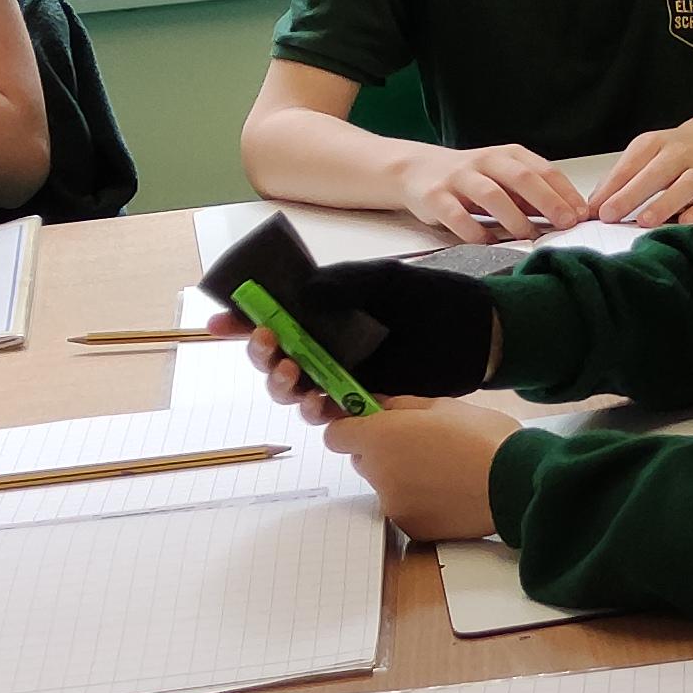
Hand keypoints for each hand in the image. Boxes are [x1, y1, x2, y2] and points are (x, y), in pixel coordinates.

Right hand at [211, 257, 497, 410]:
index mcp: (323, 310)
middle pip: (275, 355)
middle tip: (269, 345)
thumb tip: (300, 294)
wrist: (472, 332)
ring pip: (294, 387)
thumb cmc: (428, 300)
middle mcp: (325, 342)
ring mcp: (341, 372)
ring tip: (292, 372)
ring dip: (282, 384)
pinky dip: (315, 409)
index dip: (241, 320)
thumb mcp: (383, 282)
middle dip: (262, 354)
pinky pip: (327, 410)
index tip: (220, 322)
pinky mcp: (361, 397)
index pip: (273, 314)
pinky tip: (318, 400)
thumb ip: (342, 286)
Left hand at [320, 397, 519, 541]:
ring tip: (444, 472)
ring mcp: (393, 505)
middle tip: (421, 446)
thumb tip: (380, 408)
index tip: (370, 425)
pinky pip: (405, 509)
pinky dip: (420, 502)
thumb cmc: (484, 438)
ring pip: (385, 486)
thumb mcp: (443, 406)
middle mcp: (378, 473)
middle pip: (362, 460)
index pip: (335, 435)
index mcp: (380, 437)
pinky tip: (450, 494)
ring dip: (403, 478)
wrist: (516, 483)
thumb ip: (401, 407)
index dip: (352, 428)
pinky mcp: (410, 528)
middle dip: (382, 452)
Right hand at [395, 141, 584, 236]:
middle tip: (566, 223)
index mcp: (507, 156)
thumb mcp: (503, 179)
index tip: (582, 213)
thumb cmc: (470, 179)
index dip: (565, 192)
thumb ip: (532, 195)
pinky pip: (457, 216)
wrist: (416, 171)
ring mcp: (459, 178)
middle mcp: (484, 162)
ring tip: (530, 237)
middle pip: (521, 178)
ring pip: (491, 195)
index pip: (543, 170)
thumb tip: (570, 216)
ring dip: (514, 218)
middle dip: (548, 201)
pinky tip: (489, 244)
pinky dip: (475, 232)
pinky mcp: (435, 197)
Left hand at [594, 119, 692, 224]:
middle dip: (631, 195)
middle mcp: (681, 153)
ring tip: (645, 221)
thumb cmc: (676, 155)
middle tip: (610, 215)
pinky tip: (687, 224)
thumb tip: (591, 208)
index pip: (630, 165)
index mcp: (655, 144)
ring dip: (665, 203)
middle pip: (655, 173)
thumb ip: (618, 180)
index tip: (594, 209)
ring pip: (686, 185)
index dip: (611, 188)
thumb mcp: (645, 156)